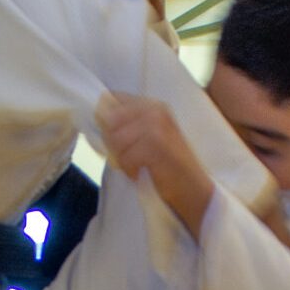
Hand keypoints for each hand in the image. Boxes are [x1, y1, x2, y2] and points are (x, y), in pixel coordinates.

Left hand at [96, 93, 213, 237]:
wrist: (194, 190)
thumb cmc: (166, 167)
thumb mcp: (144, 139)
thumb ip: (123, 126)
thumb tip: (95, 118)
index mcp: (151, 105)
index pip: (111, 99)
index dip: (104, 121)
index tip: (114, 140)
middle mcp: (155, 110)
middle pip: (109, 120)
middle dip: (112, 144)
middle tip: (130, 158)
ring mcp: (157, 125)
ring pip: (115, 139)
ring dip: (122, 159)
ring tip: (138, 166)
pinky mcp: (158, 145)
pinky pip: (126, 157)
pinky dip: (130, 170)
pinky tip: (143, 173)